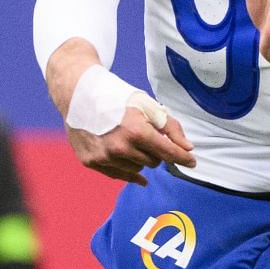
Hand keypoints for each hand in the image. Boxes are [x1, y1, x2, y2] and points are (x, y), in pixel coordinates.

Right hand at [52, 56, 193, 185]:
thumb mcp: (146, 105)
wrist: (77, 93)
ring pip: (137, 170)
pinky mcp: (91, 162)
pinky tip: (138, 175)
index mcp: (136, 131)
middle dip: (155, 152)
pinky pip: (119, 175)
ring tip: (129, 140)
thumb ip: (170, 128)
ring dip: (139, 159)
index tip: (192, 162)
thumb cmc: (116, 97)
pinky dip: (129, 172)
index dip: (183, 158)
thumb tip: (187, 149)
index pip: (168, 153)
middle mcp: (119, 147)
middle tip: (146, 136)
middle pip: (153, 162)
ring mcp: (103, 157)